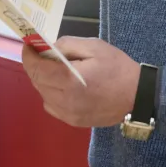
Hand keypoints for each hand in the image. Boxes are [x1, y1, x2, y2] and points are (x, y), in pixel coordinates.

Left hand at [22, 37, 140, 127]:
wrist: (137, 96)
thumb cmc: (117, 68)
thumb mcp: (94, 46)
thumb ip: (67, 44)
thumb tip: (49, 49)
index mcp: (69, 80)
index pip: (36, 69)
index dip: (28, 56)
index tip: (29, 46)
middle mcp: (64, 100)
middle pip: (37, 81)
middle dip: (36, 66)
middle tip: (44, 54)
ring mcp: (68, 114)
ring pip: (43, 94)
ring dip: (44, 80)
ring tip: (56, 70)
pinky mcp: (73, 121)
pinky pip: (52, 106)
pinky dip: (51, 94)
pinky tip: (64, 86)